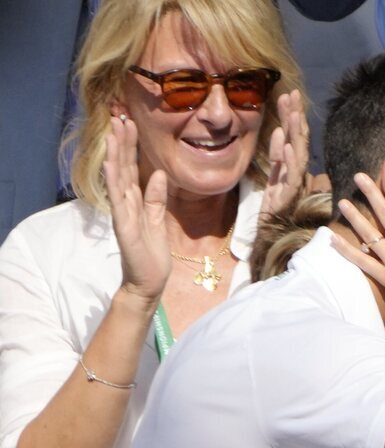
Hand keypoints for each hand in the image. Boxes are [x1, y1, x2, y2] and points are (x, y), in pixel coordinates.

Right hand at [103, 116, 169, 304]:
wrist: (148, 282)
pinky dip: (115, 180)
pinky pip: (119, 199)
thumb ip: (157, 198)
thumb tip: (160, 173)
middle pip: (124, 168)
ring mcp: (123, 213)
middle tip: (121, 115)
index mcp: (136, 202)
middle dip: (122, 142)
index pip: (132, 169)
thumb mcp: (159, 220)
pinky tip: (113, 164)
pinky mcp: (124, 226)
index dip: (132, 147)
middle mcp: (126, 204)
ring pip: (118, 178)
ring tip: (114, 130)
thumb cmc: (152, 255)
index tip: (132, 123)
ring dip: (116, 154)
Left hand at [260, 90, 309, 216]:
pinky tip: (287, 144)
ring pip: (299, 154)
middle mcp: (296, 171)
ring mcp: (294, 183)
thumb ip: (277, 153)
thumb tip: (280, 130)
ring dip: (296, 133)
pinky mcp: (288, 196)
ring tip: (292, 114)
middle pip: (299, 140)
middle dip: (296, 117)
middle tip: (293, 94)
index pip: (294, 135)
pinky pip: (291, 176)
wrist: (269, 231)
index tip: (289, 94)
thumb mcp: (272, 173)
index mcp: (291, 164)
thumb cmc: (272, 203)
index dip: (292, 115)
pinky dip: (290, 159)